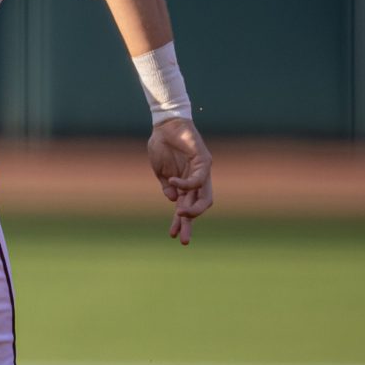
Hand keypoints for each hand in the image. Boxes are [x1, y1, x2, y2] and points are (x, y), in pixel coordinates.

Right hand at [146, 118, 211, 244]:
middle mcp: (196, 180)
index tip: (172, 235)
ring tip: (181, 214)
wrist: (165, 125)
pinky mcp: (204, 161)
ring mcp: (202, 171)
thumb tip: (172, 200)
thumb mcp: (160, 171)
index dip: (180, 221)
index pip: (186, 207)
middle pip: (198, 207)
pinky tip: (173, 182)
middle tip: (183, 239)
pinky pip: (198, 179)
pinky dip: (185, 184)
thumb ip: (166, 186)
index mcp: (185, 184)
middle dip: (190, 223)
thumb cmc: (162, 146)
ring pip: (204, 197)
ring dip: (193, 209)